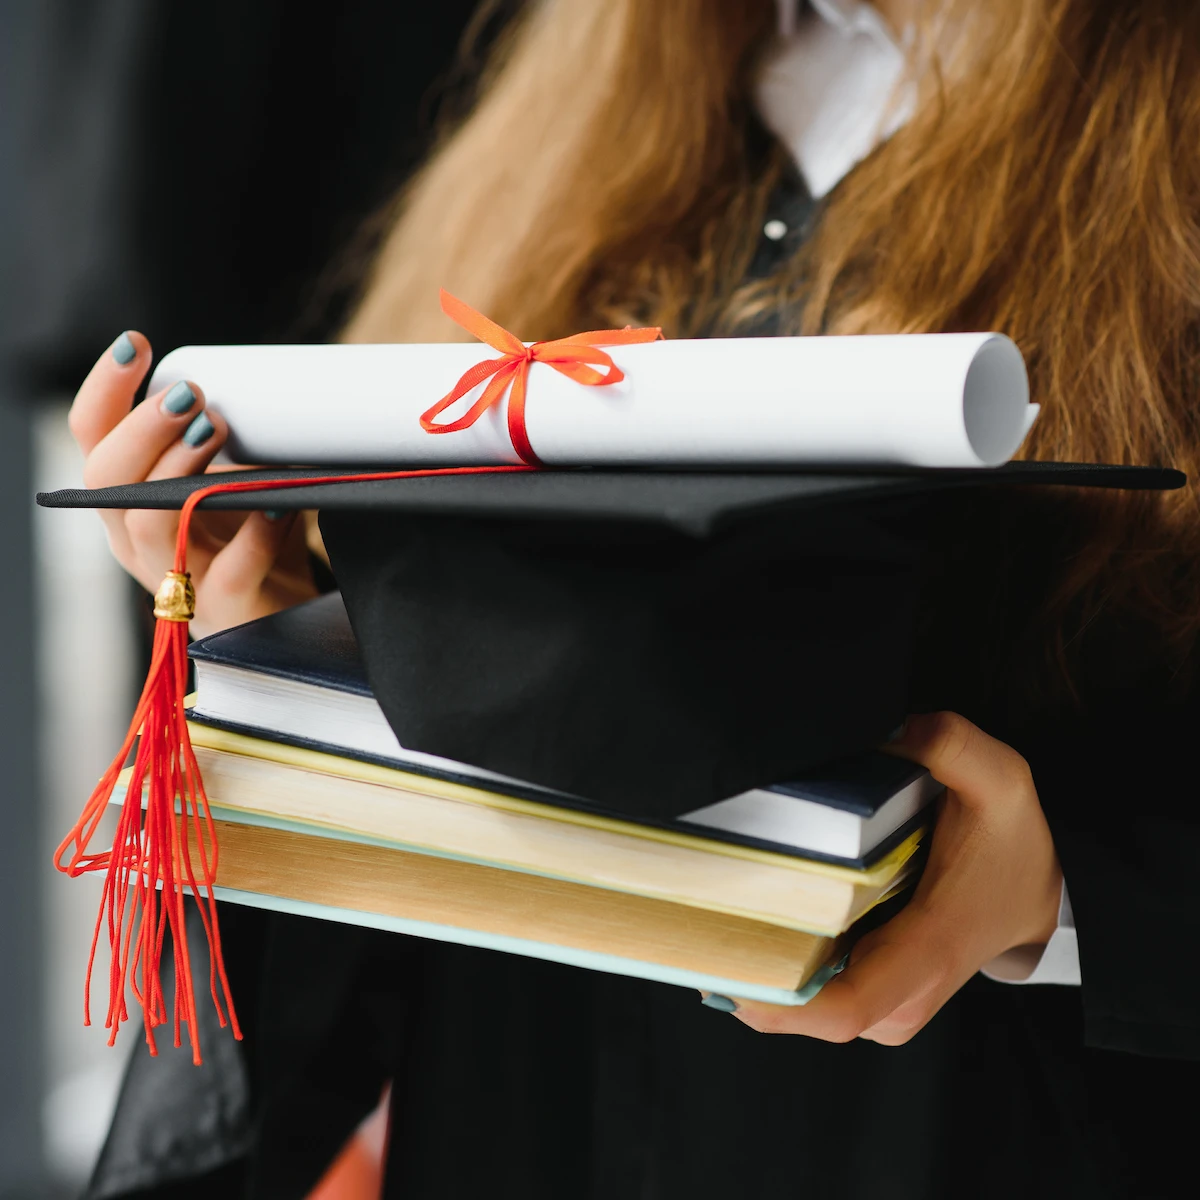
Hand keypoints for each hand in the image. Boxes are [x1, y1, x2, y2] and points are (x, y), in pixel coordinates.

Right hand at [69, 332, 318, 636]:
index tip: (136, 344)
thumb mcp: (229, 478)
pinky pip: (231, 571)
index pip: (93, 437)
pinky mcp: (226, 608)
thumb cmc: (252, 536)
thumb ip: (222, 440)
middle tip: (191, 395)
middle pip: (108, 479)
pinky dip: (257, 535)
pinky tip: (278, 507)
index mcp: (129, 498)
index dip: (105, 389)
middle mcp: (138, 538)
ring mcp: (178, 579)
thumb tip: (247, 380)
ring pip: (151, 525)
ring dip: (181, 472)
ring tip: (219, 431)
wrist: (288, 610)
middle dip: (144, 429)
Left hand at [721, 712, 1061, 1043]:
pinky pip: (814, 996)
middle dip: (747, 974)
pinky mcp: (877, 996)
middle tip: (688, 923)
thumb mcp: (1002, 779)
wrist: (1040, 894)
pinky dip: (778, 966)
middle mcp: (905, 995)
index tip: (723, 965)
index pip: (845, 1009)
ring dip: (758, 969)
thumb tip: (896, 731)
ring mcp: (891, 1004)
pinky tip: (743, 924)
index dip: (776, 1001)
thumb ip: (955, 746)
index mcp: (929, 949)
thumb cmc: (1015, 843)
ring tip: (706, 917)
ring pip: (805, 1009)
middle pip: (807, 1015)